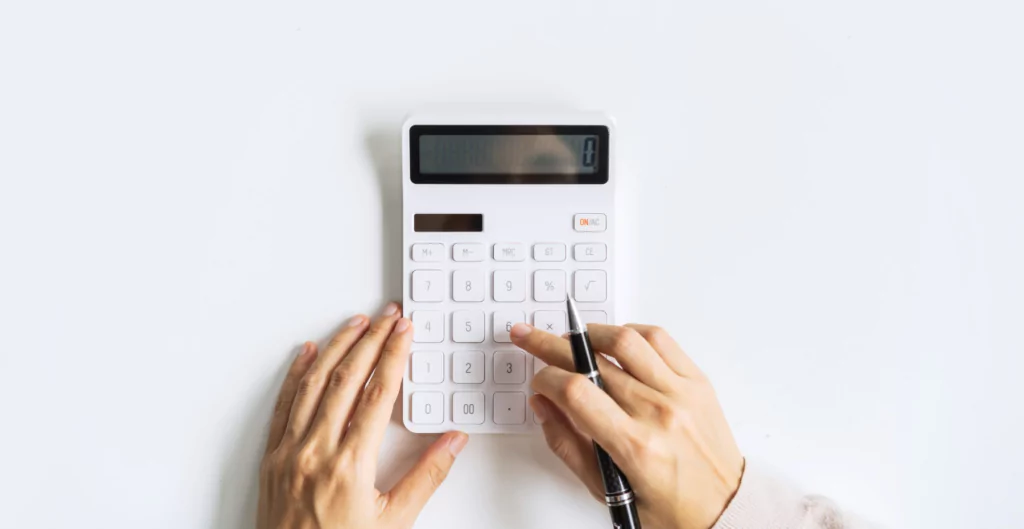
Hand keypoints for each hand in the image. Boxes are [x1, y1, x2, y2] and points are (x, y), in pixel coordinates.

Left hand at [258, 303, 467, 528]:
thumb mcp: (394, 523)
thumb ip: (426, 477)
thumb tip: (453, 441)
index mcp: (350, 465)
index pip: (377, 394)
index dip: (393, 357)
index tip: (405, 333)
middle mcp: (315, 451)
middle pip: (346, 379)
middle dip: (369, 341)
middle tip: (387, 317)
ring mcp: (289, 453)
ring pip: (312, 385)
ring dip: (335, 348)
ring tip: (354, 324)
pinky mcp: (272, 459)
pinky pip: (283, 406)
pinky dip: (295, 375)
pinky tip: (305, 355)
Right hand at [510, 322, 743, 528]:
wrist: (727, 510)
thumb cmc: (673, 510)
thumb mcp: (608, 491)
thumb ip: (568, 445)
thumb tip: (542, 405)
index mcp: (635, 447)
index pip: (576, 391)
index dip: (546, 379)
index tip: (537, 382)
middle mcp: (660, 414)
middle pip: (594, 361)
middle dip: (552, 347)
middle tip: (531, 337)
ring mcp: (682, 393)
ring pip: (626, 340)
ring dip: (591, 333)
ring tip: (573, 339)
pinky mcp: (698, 382)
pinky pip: (660, 340)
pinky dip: (631, 333)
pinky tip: (615, 341)